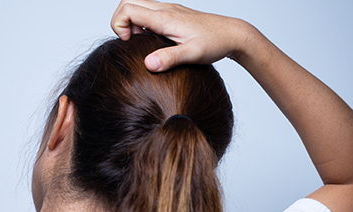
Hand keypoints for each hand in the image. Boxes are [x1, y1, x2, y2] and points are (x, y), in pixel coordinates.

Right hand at [110, 0, 254, 71]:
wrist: (232, 34)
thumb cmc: (214, 43)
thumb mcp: (192, 54)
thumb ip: (169, 59)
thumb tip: (148, 64)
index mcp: (164, 18)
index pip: (128, 10)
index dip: (119, 26)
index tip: (129, 43)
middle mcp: (164, 9)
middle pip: (128, 2)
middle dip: (120, 21)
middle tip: (131, 41)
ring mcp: (169, 10)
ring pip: (138, 5)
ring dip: (132, 21)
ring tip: (142, 42)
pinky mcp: (173, 14)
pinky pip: (149, 11)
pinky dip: (143, 23)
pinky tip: (154, 40)